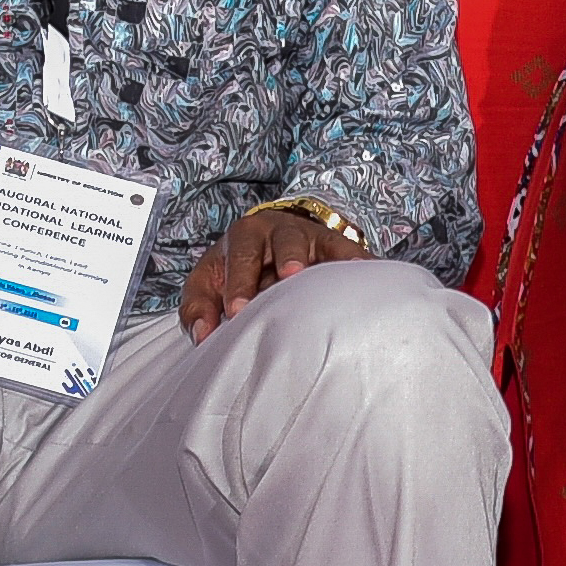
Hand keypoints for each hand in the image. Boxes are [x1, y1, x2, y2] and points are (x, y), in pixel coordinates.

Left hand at [183, 197, 366, 337]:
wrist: (268, 241)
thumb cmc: (233, 271)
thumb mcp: (206, 283)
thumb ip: (197, 309)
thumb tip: (203, 336)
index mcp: (243, 237)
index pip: (240, 258)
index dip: (239, 284)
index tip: (237, 312)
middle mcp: (279, 230)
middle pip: (285, 242)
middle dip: (287, 260)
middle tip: (288, 278)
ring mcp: (311, 236)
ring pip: (320, 244)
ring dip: (327, 260)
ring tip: (332, 279)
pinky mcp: (336, 245)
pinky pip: (349, 251)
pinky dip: (357, 263)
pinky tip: (367, 274)